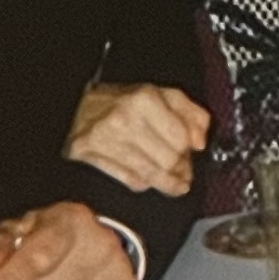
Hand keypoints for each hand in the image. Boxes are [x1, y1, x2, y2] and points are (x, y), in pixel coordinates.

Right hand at [65, 82, 208, 196]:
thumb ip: (190, 113)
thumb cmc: (123, 101)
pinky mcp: (90, 156)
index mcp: (145, 100)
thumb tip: (201, 141)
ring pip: (150, 174)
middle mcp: (125, 120)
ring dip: (168, 183)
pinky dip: (143, 183)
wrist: (77, 104)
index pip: (180, 138)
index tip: (193, 154)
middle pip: (167, 159)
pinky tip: (149, 180)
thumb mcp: (162, 95)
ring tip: (176, 184)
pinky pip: (129, 180)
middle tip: (186, 172)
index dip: (191, 151)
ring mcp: (105, 139)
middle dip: (182, 169)